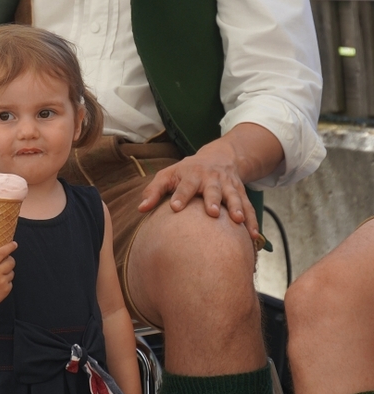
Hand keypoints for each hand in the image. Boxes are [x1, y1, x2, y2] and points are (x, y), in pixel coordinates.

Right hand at [0, 241, 16, 312]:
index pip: (1, 253)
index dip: (9, 247)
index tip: (14, 244)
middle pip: (11, 262)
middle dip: (9, 259)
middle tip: (3, 261)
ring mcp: (1, 283)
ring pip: (12, 272)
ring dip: (7, 271)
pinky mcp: (5, 291)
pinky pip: (10, 281)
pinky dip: (6, 281)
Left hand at [137, 136, 259, 241]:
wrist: (220, 157)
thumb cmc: (187, 171)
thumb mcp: (169, 175)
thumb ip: (154, 191)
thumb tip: (140, 209)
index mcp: (192, 175)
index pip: (185, 185)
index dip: (180, 195)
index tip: (175, 207)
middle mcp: (211, 179)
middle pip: (212, 189)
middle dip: (212, 199)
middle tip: (211, 212)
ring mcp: (228, 186)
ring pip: (234, 196)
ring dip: (236, 208)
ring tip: (237, 221)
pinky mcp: (241, 193)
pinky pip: (249, 207)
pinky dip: (252, 221)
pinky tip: (253, 236)